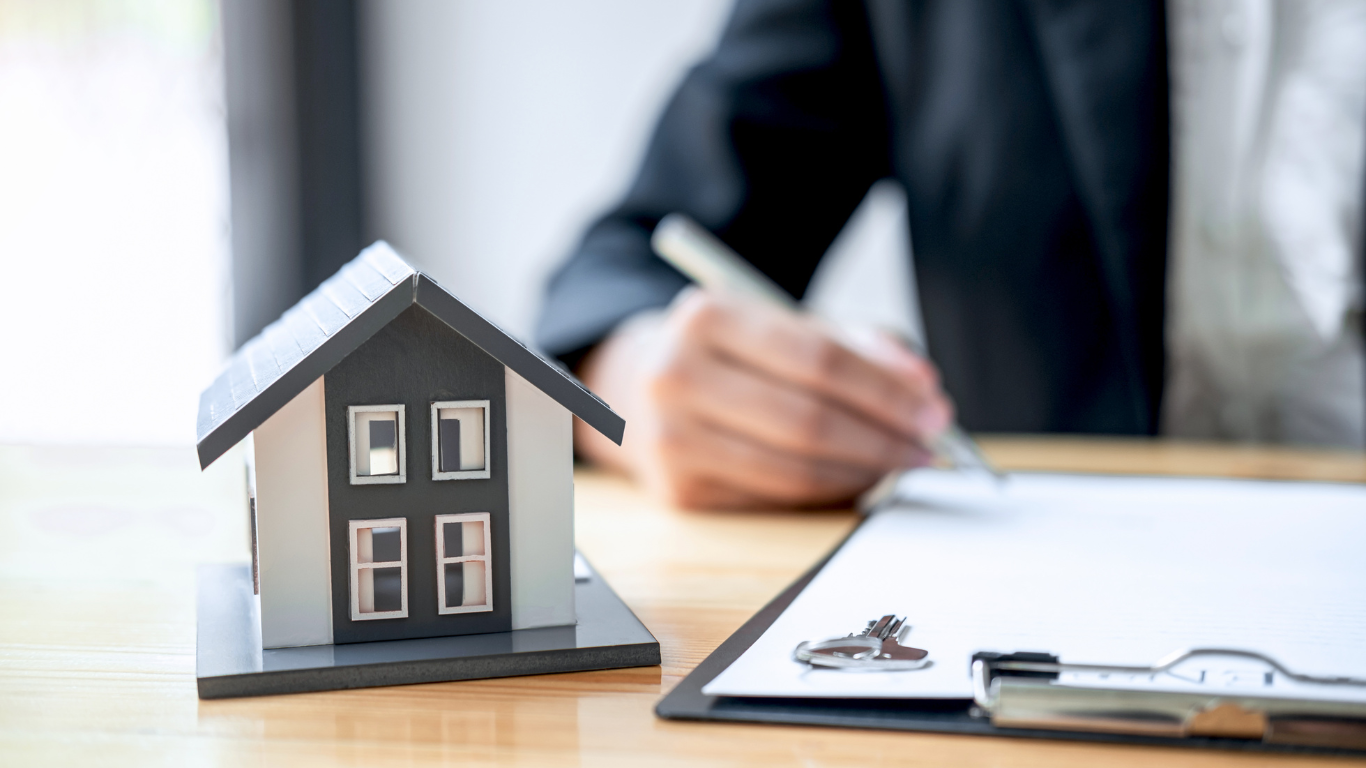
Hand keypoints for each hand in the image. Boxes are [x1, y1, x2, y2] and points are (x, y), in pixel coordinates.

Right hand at [574, 288, 952, 508]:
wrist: (639, 388)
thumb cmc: (732, 355)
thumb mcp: (782, 325)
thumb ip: (854, 346)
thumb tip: (921, 389)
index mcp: (706, 316)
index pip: (818, 359)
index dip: (885, 389)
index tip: (934, 406)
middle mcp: (676, 375)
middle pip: (809, 420)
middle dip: (884, 437)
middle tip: (930, 444)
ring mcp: (670, 438)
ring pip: (795, 469)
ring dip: (863, 472)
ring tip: (901, 462)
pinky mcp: (677, 490)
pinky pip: (775, 497)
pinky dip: (827, 492)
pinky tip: (855, 478)